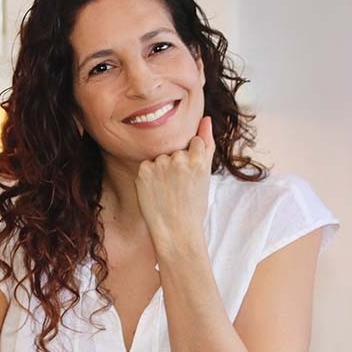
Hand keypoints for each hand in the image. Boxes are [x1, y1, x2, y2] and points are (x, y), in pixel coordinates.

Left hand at [135, 116, 215, 246]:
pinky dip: (149, 176)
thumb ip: (207, 144)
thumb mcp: (205, 176)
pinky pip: (147, 165)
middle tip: (180, 188)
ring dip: (162, 169)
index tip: (191, 176)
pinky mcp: (144, 170)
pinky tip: (156, 191)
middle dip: (176, 164)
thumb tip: (206, 119)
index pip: (194, 142)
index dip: (192, 159)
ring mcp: (160, 164)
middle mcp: (179, 158)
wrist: (177, 232)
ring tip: (168, 191)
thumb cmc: (194, 206)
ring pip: (160, 157)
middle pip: (176, 149)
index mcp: (199, 159)